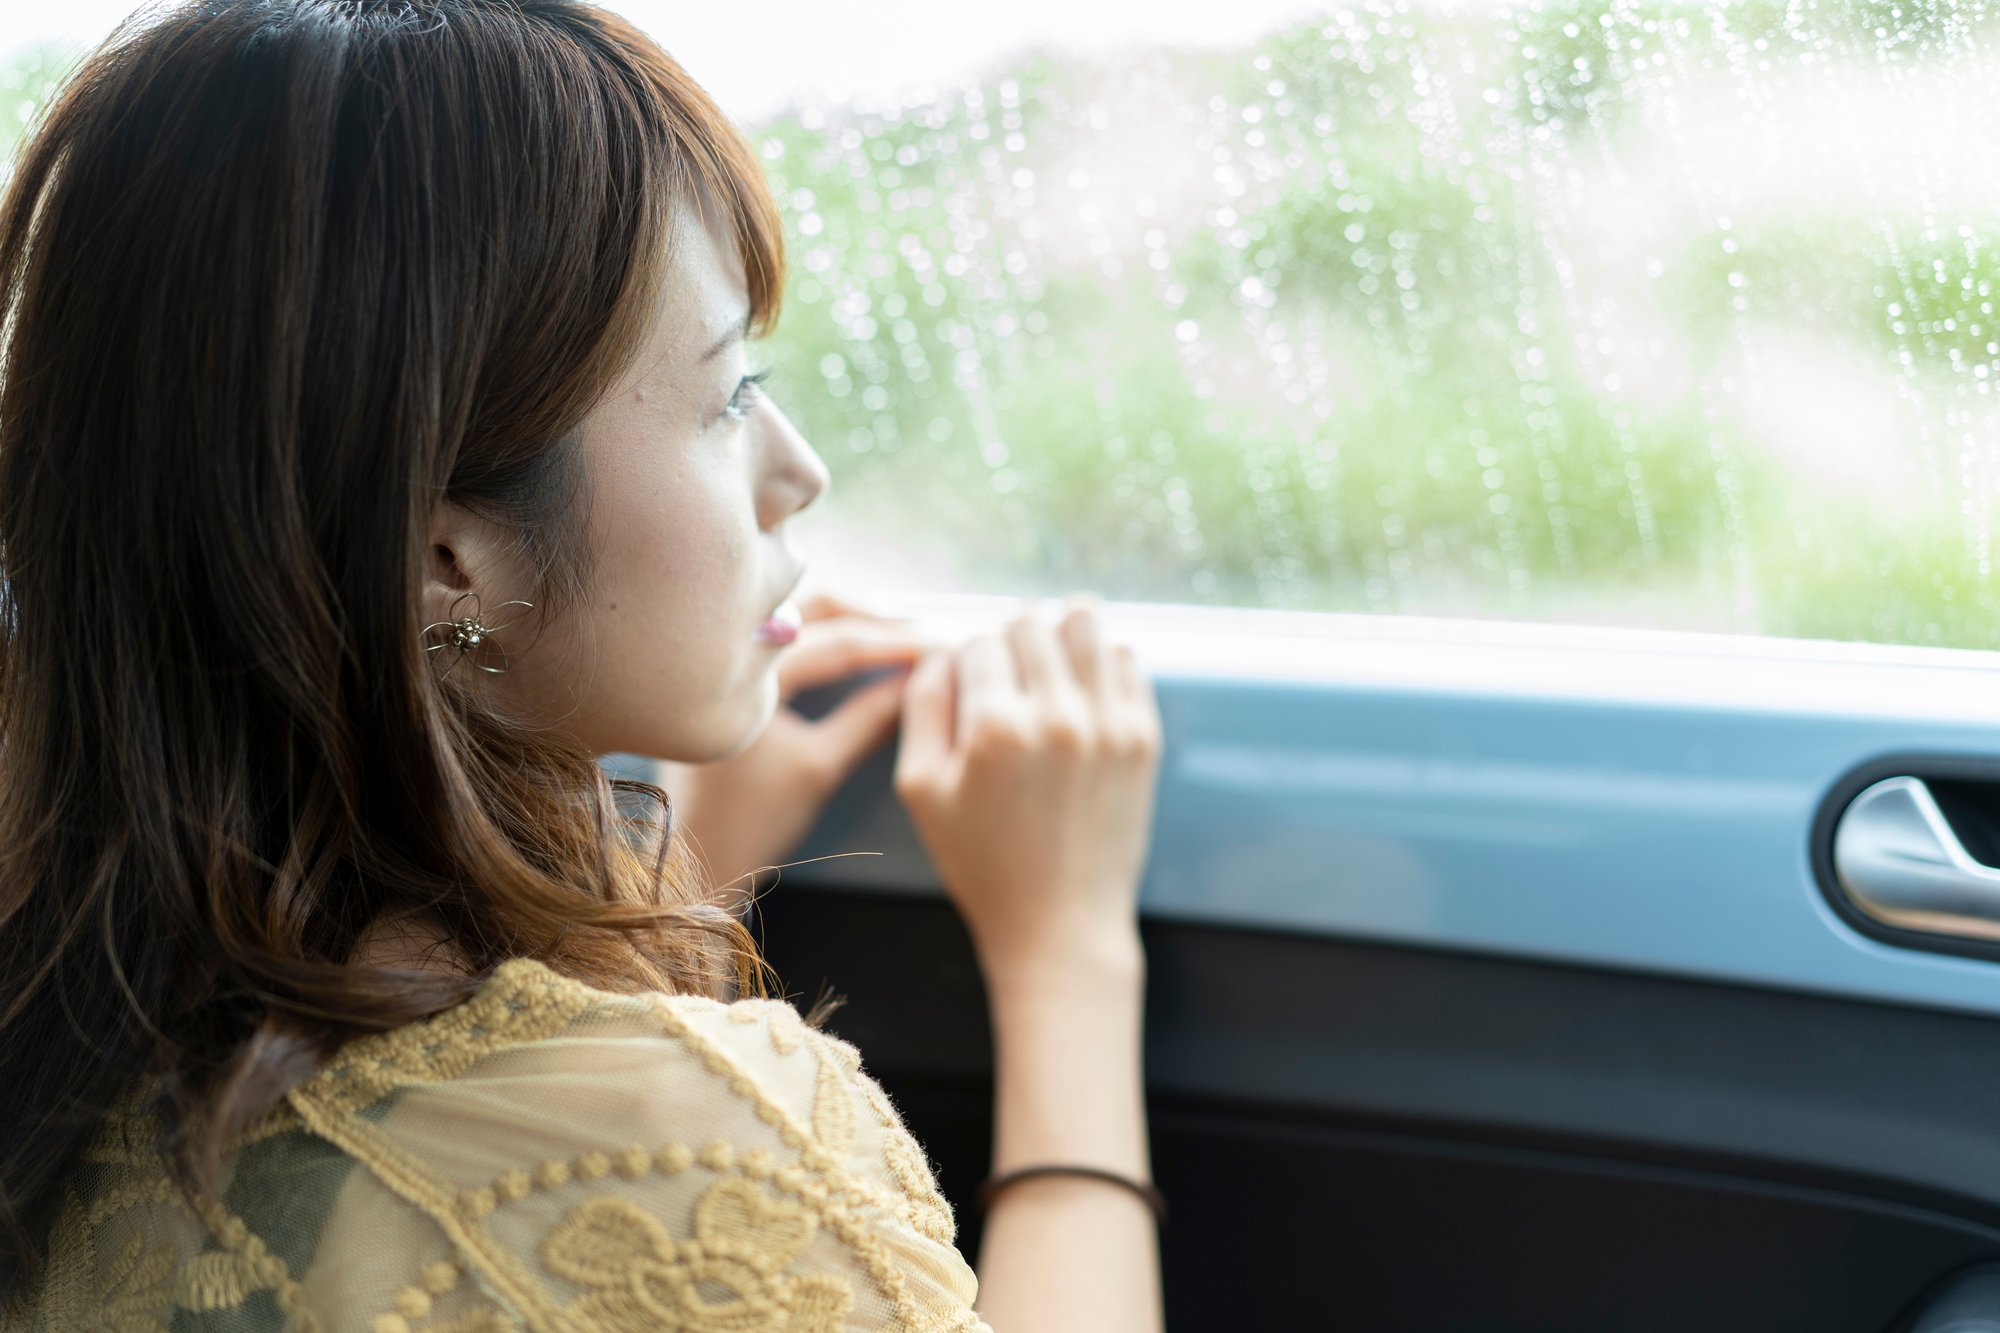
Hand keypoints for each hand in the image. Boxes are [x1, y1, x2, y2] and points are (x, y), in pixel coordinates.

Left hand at [659, 591, 928, 901]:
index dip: (894, 643)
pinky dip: (822, 635)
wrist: (696, 850)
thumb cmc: (752, 817)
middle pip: (814, 606)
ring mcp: (725, 658)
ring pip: (798, 614)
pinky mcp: (727, 672)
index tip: (939, 645)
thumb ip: (871, 718)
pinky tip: (853, 648)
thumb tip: (921, 682)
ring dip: (846, 620)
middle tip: (918, 634)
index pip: (837, 642)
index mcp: (748, 676)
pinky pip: (783, 634)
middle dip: (871, 616)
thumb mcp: (820, 767)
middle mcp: (730, 652)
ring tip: (892, 636)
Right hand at [893, 595, 1162, 975]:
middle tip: (1005, 678)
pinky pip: (1125, 659)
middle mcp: (1058, 715)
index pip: (977, 643)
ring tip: (1046, 662)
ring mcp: (1109, 724)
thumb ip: (921, 707)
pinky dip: (1100, 660)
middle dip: (1009, 640)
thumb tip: (938, 650)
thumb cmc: (982, 862)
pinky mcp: (1142, 738)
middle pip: (1029, 623)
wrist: (1059, 922)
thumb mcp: (921, 790)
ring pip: (1084, 624)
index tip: (969, 687)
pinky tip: (1081, 687)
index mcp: (996, 728)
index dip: (965, 660)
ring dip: (1058, 632)